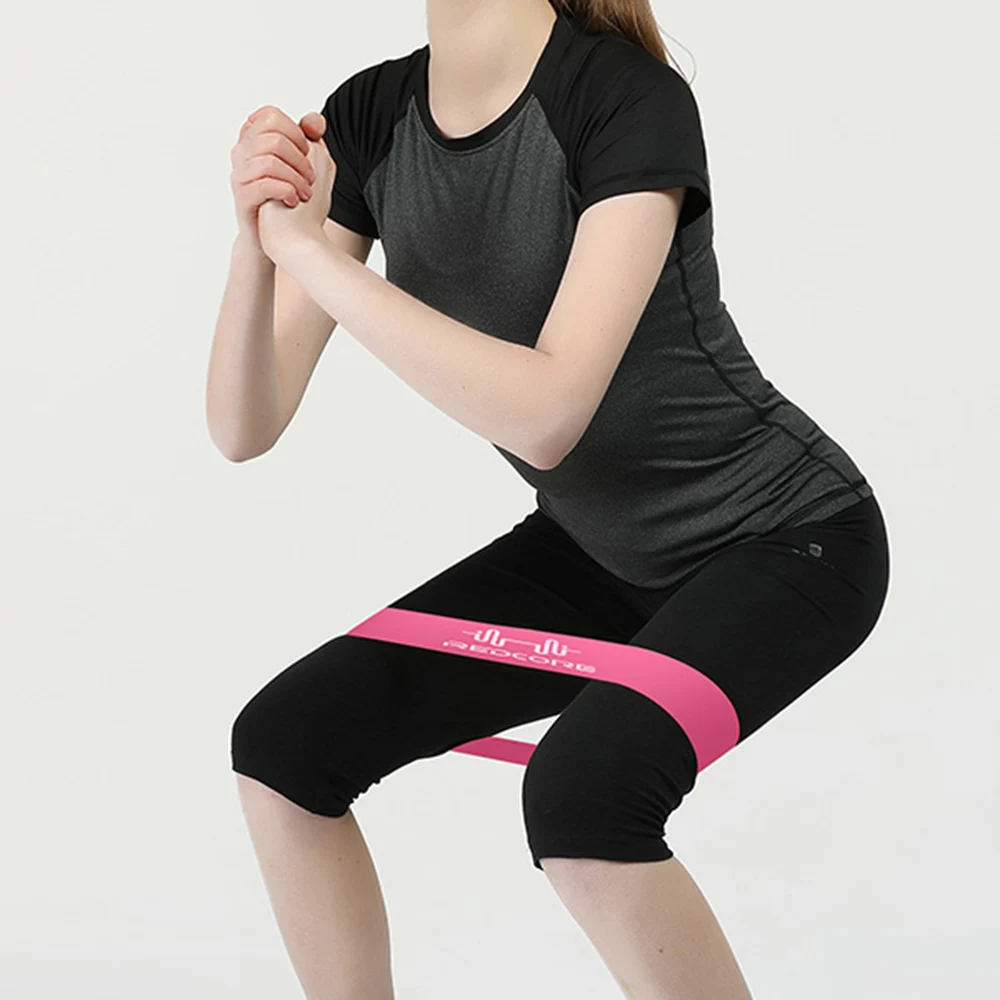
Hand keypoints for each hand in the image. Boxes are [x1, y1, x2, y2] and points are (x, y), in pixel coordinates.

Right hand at [229, 105, 326, 257]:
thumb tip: (316, 121)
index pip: (270, 116)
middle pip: (272, 136)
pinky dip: (286, 191)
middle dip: (299, 158)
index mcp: (254, 140)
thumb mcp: (304, 166)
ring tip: (305, 193)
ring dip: (295, 177)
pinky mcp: (243, 197)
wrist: (279, 239)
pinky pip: (264, 184)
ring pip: (269, 160)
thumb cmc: (290, 199)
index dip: (294, 132)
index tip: (306, 152)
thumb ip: (310, 141)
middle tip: (310, 178)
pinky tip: (294, 201)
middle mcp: (242, 153)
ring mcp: (240, 175)